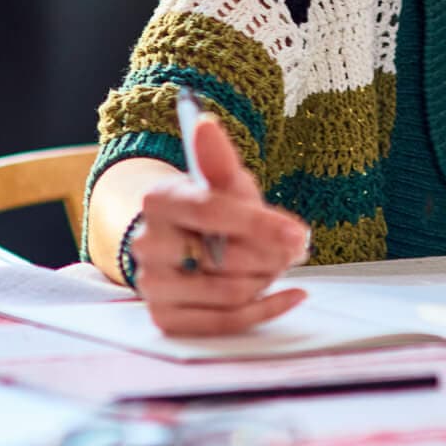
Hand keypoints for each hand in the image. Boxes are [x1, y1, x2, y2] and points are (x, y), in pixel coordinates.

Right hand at [128, 114, 311, 336]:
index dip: (260, 224)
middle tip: (293, 247)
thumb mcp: (222, 182)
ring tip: (278, 263)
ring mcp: (151, 285)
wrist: (180, 243)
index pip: (212, 211)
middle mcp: (146, 244)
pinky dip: (265, 310)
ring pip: (229, 292)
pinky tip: (290, 295)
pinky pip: (225, 323)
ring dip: (268, 279)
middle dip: (271, 254)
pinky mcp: (165, 318)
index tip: (298, 233)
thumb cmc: (210, 210)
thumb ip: (219, 158)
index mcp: (159, 200)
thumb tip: (205, 122)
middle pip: (225, 259)